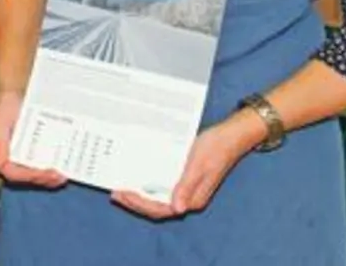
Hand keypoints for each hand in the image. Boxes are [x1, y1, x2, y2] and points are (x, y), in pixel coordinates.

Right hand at [0, 89, 67, 188]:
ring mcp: (20, 156)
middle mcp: (7, 156)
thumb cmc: (8, 104)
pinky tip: (62, 168)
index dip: (27, 175)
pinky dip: (50, 170)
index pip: (9, 171)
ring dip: (48, 178)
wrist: (19, 93)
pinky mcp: (31, 153)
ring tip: (62, 176)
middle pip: (23, 176)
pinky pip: (39, 165)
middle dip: (41, 178)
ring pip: (32, 174)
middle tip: (59, 176)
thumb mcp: (0, 119)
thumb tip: (0, 164)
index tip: (44, 172)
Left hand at [111, 108, 263, 219]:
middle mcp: (188, 197)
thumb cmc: (215, 148)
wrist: (230, 135)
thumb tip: (176, 209)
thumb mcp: (198, 165)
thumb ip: (186, 187)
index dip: (140, 205)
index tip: (123, 194)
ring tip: (120, 187)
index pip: (161, 209)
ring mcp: (185, 189)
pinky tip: (136, 176)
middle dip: (135, 202)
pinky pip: (162, 186)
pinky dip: (147, 184)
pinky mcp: (183, 179)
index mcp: (193, 199)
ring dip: (139, 195)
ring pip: (157, 198)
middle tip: (115, 193)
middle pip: (157, 207)